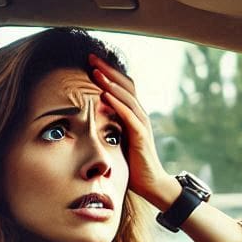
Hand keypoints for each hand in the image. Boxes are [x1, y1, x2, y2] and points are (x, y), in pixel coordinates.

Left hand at [89, 53, 180, 210]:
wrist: (151, 183)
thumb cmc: (133, 165)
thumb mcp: (118, 141)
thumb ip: (110, 126)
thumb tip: (94, 115)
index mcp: (134, 114)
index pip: (121, 87)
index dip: (107, 73)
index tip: (90, 62)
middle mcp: (140, 115)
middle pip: (125, 85)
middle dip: (107, 70)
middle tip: (91, 57)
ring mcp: (142, 124)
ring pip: (127, 97)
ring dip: (110, 83)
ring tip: (95, 72)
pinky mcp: (141, 136)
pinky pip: (128, 115)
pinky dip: (116, 104)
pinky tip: (104, 95)